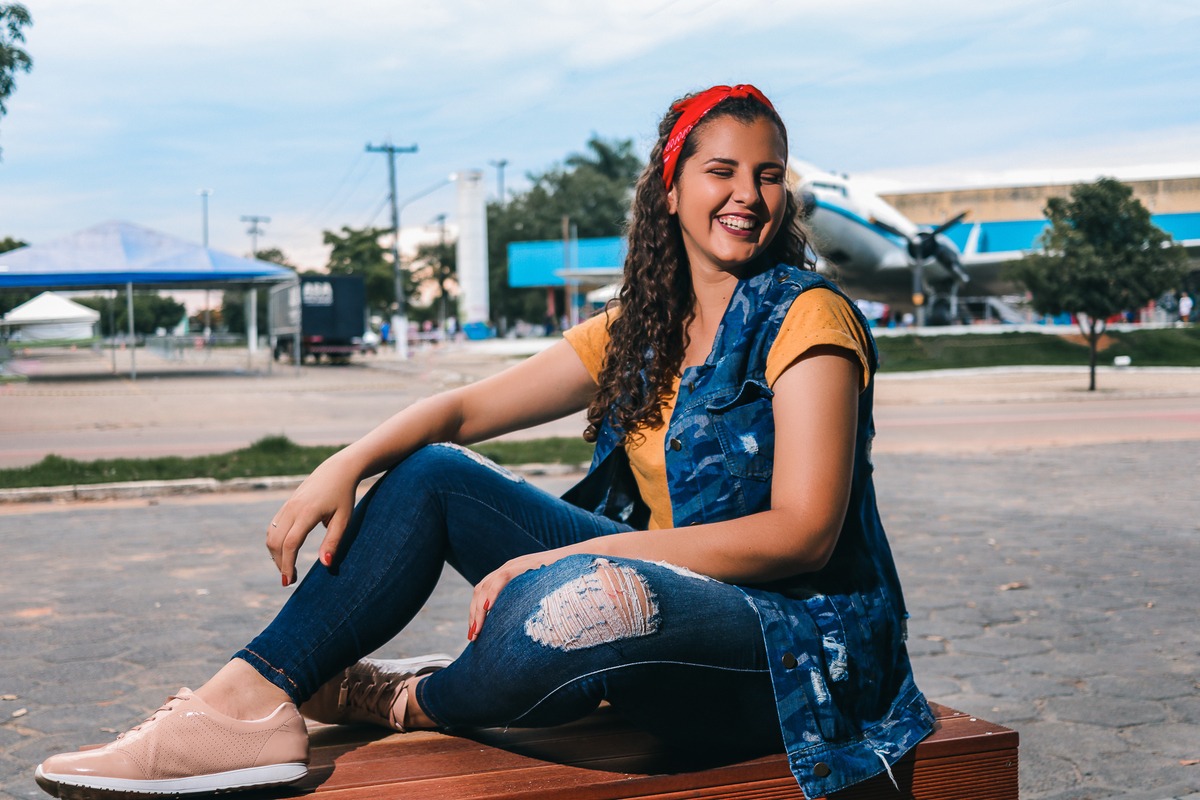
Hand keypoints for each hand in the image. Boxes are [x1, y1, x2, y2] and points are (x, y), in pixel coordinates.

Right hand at [266, 453, 358, 585]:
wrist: (336, 470)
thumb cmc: (343, 496)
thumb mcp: (344, 519)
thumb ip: (333, 542)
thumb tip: (325, 564)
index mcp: (307, 512)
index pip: (291, 544)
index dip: (288, 565)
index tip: (290, 581)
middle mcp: (292, 509)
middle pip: (276, 542)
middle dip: (280, 564)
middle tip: (290, 580)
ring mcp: (286, 506)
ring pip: (271, 535)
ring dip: (276, 554)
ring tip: (288, 568)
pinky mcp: (285, 505)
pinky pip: (273, 527)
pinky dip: (275, 543)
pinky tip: (285, 552)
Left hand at [468, 551, 566, 640]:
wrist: (583, 560)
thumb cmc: (566, 582)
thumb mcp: (541, 595)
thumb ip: (528, 604)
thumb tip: (522, 632)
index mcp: (510, 576)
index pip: (484, 592)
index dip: (476, 612)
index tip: (475, 633)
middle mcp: (508, 568)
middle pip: (480, 589)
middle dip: (474, 614)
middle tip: (473, 636)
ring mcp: (515, 565)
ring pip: (486, 585)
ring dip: (478, 609)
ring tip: (478, 629)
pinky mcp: (524, 564)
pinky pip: (502, 578)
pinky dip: (492, 593)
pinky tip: (488, 608)